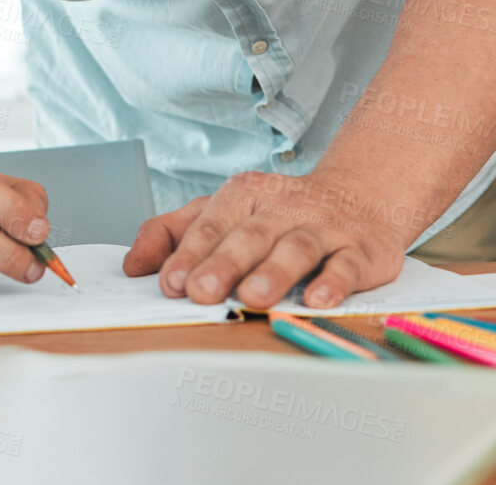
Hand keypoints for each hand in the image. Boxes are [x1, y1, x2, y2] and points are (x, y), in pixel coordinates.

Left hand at [122, 167, 410, 309]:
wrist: (362, 196)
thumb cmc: (280, 213)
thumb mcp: (225, 211)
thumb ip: (174, 233)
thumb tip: (133, 266)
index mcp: (245, 195)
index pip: (211, 223)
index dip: (189, 253)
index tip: (170, 282)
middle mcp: (283, 207)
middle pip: (250, 234)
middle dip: (224, 263)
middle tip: (201, 292)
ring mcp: (324, 227)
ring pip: (296, 246)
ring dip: (273, 272)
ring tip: (253, 297)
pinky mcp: (362, 250)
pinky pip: (347, 265)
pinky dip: (333, 282)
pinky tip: (315, 300)